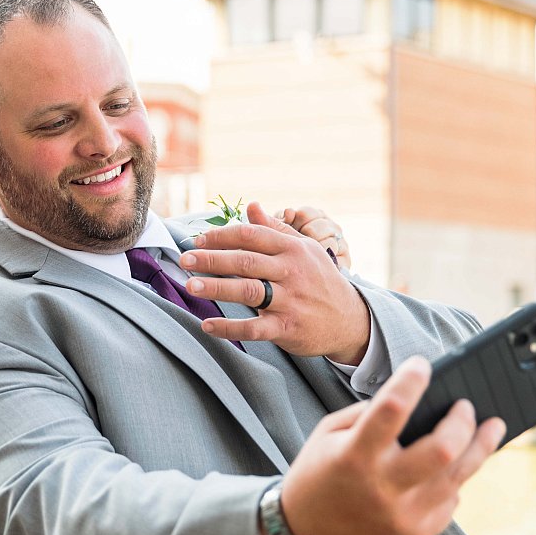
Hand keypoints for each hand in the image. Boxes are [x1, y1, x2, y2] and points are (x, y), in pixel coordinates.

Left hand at [179, 201, 370, 361]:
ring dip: (216, 288)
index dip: (222, 236)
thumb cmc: (320, 279)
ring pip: (247, 291)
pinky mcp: (287, 328)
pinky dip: (229, 328)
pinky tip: (207, 325)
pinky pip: (254, 328)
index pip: (251, 236)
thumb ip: (276, 229)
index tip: (198, 240)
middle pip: (245, 261)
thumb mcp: (304, 249)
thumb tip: (252, 206)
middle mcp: (291, 272)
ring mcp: (290, 301)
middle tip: (184, 259)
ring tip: (190, 286)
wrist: (350, 319)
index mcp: (292, 249)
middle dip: (212, 259)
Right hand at [279, 356, 505, 534]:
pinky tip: (450, 469)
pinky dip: (451, 480)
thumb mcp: (327, 436)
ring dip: (479, 448)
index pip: (391, 409)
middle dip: (462, 421)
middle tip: (466, 406)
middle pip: (443, 450)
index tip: (422, 365)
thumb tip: (413, 400)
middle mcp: (382, 488)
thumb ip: (367, 415)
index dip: (411, 381)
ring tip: (491, 429)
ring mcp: (403, 515)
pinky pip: (450, 500)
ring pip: (458, 476)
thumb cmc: (317, 478)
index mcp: (354, 456)